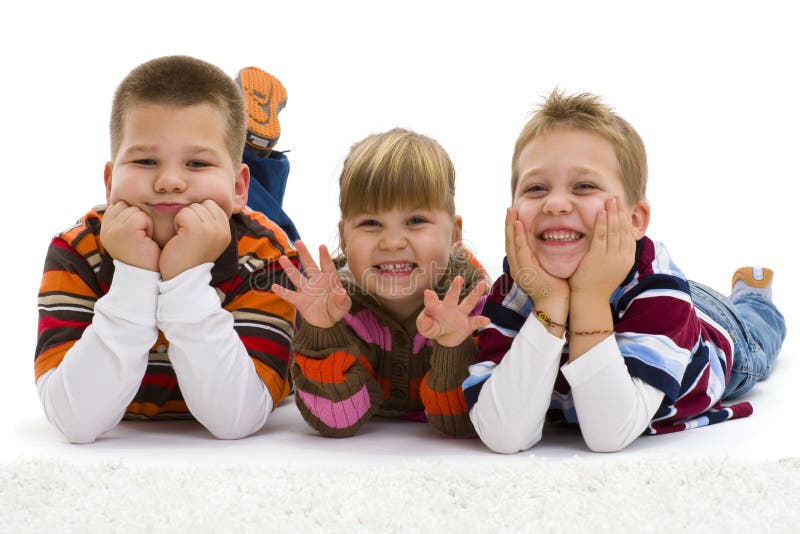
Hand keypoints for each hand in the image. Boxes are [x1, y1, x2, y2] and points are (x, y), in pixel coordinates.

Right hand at [100, 201, 159, 271]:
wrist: (145, 276)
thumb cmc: (142, 256)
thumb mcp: (127, 237)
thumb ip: (122, 221)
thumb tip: (127, 203)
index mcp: (104, 229)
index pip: (117, 206)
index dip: (131, 216)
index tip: (134, 235)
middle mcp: (105, 229)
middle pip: (126, 205)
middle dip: (137, 218)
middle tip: (139, 238)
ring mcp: (114, 229)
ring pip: (135, 210)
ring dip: (144, 223)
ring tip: (142, 240)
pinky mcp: (127, 230)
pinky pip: (142, 216)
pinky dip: (148, 227)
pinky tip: (145, 240)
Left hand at [159, 200, 230, 280]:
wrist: (182, 278)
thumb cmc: (190, 258)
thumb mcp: (208, 240)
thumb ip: (212, 224)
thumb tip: (206, 204)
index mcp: (226, 232)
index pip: (213, 206)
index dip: (200, 215)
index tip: (196, 233)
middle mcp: (223, 230)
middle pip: (204, 204)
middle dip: (193, 216)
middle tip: (189, 236)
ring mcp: (211, 229)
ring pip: (193, 207)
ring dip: (184, 220)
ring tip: (185, 237)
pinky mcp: (197, 229)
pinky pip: (184, 212)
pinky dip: (177, 222)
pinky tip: (179, 237)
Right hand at [271, 240, 351, 328]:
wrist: (327, 322)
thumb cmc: (337, 308)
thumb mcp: (343, 305)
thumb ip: (342, 299)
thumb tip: (342, 293)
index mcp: (329, 279)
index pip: (327, 265)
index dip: (324, 256)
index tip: (322, 246)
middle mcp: (316, 281)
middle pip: (309, 265)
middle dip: (304, 254)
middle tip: (298, 241)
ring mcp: (307, 290)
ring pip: (297, 277)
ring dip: (290, 268)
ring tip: (282, 258)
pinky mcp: (300, 301)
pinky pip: (290, 295)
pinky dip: (282, 292)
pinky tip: (274, 287)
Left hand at [416, 276, 489, 346]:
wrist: (444, 337)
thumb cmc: (432, 328)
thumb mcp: (426, 329)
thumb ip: (425, 326)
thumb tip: (426, 321)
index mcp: (436, 308)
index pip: (432, 303)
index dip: (430, 299)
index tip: (428, 293)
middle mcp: (449, 308)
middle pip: (452, 297)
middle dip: (455, 288)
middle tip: (458, 279)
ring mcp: (460, 315)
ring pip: (468, 303)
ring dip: (475, 294)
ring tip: (482, 283)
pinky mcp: (468, 324)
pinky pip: (475, 322)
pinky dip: (481, 321)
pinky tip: (487, 319)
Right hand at [505, 207, 568, 323]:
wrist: (556, 305)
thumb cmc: (556, 289)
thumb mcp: (547, 268)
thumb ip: (544, 257)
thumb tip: (553, 242)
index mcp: (521, 266)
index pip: (514, 244)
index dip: (513, 229)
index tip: (514, 216)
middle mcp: (516, 267)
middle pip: (509, 241)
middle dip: (509, 224)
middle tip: (510, 209)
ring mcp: (519, 269)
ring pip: (512, 243)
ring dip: (511, 226)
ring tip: (511, 211)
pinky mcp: (526, 270)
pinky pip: (521, 249)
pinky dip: (518, 236)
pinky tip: (519, 224)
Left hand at [569, 196, 635, 299]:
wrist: (590, 300)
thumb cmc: (598, 283)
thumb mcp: (613, 267)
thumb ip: (615, 253)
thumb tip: (616, 240)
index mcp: (627, 259)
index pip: (629, 234)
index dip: (626, 218)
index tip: (623, 206)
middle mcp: (622, 257)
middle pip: (623, 229)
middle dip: (621, 211)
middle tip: (617, 197)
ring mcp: (611, 258)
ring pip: (614, 230)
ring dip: (613, 213)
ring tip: (611, 199)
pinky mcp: (598, 258)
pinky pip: (601, 237)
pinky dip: (602, 224)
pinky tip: (602, 213)